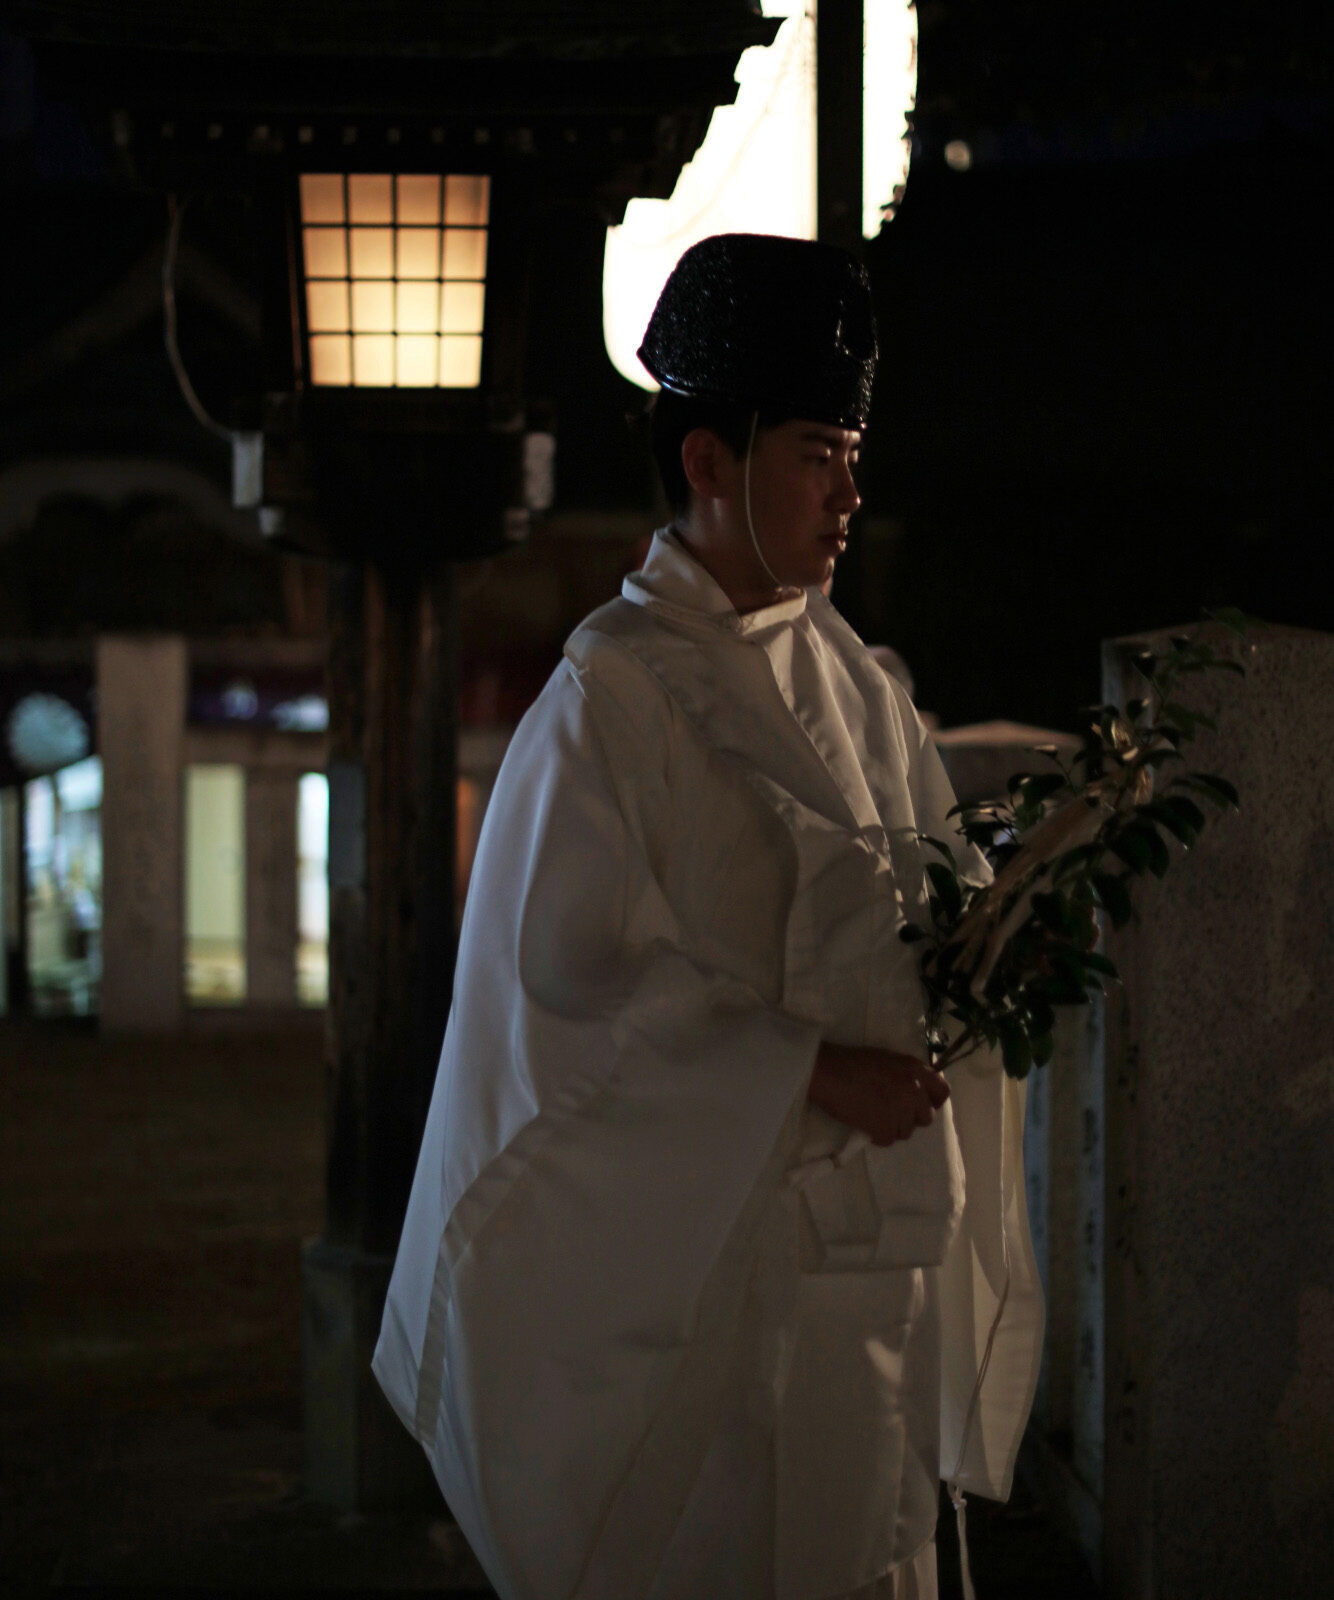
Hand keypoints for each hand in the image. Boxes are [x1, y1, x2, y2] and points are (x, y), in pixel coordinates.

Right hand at [807, 1042, 948, 1146]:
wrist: (829, 1072)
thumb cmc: (853, 1062)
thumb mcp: (888, 1059)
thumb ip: (908, 1074)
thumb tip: (918, 1090)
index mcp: (916, 1070)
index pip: (942, 1092)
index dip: (933, 1101)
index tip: (921, 1105)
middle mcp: (914, 1091)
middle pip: (926, 1118)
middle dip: (911, 1118)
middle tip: (891, 1112)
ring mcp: (901, 1111)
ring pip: (906, 1131)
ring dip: (892, 1127)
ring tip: (873, 1115)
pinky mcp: (885, 1128)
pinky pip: (888, 1140)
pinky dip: (876, 1135)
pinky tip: (864, 1122)